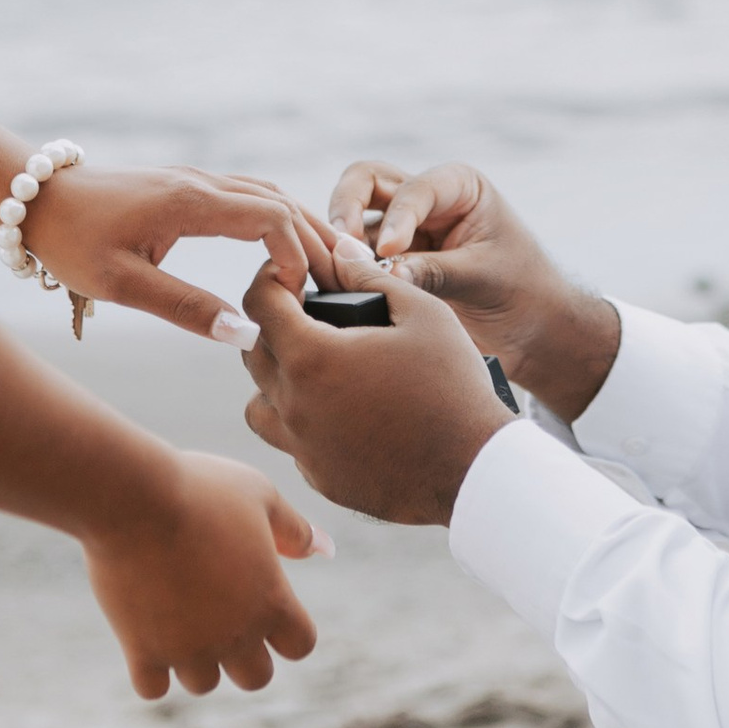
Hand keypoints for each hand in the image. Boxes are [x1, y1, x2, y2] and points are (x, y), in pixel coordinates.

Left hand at [29, 164, 339, 344]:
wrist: (33, 201)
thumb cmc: (71, 241)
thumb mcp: (121, 284)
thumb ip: (184, 308)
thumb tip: (244, 332)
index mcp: (190, 202)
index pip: (271, 218)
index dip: (298, 255)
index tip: (301, 295)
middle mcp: (200, 182)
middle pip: (281, 202)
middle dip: (316, 241)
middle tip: (341, 283)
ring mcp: (194, 180)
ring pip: (268, 194)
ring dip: (301, 226)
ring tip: (328, 267)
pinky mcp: (185, 187)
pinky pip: (248, 195)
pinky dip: (278, 218)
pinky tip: (288, 245)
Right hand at [81, 449, 328, 697]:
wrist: (133, 497)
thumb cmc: (200, 488)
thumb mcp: (259, 495)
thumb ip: (295, 529)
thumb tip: (325, 549)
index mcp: (271, 602)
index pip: (300, 645)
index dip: (286, 628)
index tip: (263, 603)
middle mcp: (236, 636)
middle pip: (256, 678)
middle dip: (244, 654)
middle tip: (219, 616)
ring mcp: (187, 649)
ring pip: (203, 683)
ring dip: (196, 660)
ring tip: (178, 617)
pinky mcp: (142, 650)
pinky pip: (152, 689)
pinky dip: (151, 672)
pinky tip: (144, 636)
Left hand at [239, 262, 515, 527]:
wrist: (474, 468)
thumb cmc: (453, 386)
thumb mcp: (421, 313)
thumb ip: (370, 276)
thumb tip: (339, 250)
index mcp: (312, 357)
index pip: (259, 302)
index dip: (272, 278)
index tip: (295, 275)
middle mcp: (294, 405)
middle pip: (253, 352)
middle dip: (275, 325)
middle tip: (313, 316)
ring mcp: (303, 447)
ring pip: (259, 404)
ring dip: (278, 380)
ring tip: (320, 370)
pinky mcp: (320, 477)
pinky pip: (291, 442)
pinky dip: (303, 422)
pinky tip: (343, 412)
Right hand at [326, 156, 619, 421]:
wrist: (535, 332)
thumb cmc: (526, 292)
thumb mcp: (484, 277)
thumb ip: (434, 271)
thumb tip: (384, 273)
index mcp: (458, 187)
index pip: (412, 188)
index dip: (397, 219)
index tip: (389, 254)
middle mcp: (425, 199)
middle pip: (364, 181)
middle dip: (346, 207)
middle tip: (340, 246)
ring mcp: (404, 230)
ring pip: (353, 216)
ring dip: (340, 240)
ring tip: (334, 271)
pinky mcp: (391, 261)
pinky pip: (356, 255)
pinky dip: (342, 266)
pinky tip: (338, 287)